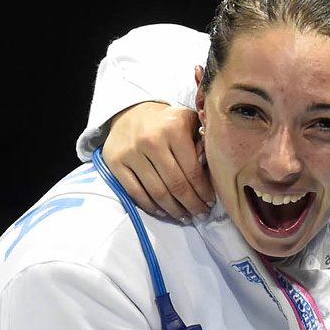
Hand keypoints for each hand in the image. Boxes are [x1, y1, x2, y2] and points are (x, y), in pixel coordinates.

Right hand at [102, 103, 211, 221]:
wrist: (129, 112)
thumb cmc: (166, 122)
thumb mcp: (188, 122)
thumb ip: (203, 142)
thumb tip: (214, 172)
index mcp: (174, 129)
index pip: (193, 171)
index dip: (204, 191)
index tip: (210, 203)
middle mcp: (151, 141)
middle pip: (176, 185)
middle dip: (192, 205)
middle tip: (201, 215)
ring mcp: (131, 153)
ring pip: (157, 192)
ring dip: (174, 210)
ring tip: (185, 217)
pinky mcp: (115, 162)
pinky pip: (136, 192)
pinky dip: (151, 206)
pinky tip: (163, 212)